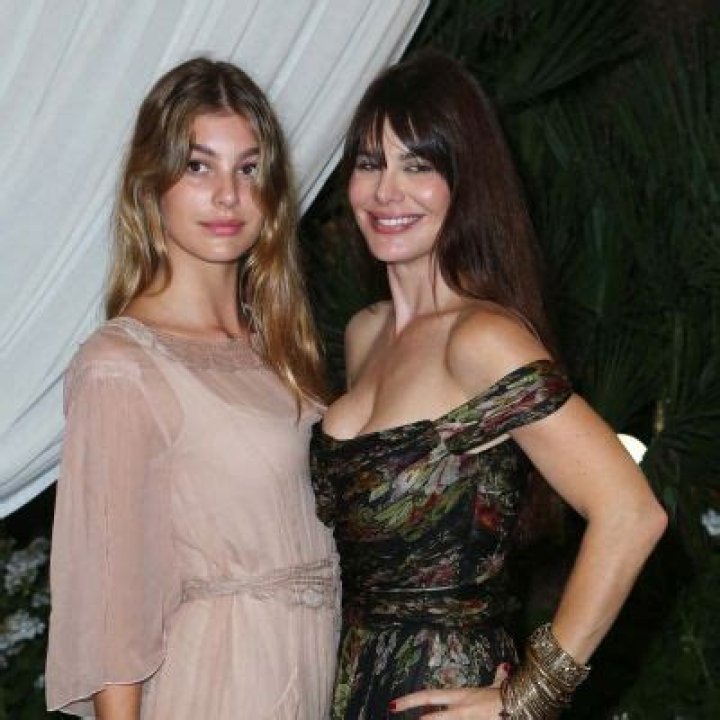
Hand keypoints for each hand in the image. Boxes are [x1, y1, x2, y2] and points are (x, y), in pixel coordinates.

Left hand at [389, 663, 510, 718]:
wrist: (525, 706)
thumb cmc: (511, 697)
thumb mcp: (499, 686)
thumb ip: (497, 678)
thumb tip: (502, 668)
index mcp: (462, 696)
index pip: (431, 696)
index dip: (411, 700)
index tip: (394, 704)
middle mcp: (461, 710)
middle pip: (432, 715)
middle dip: (413, 713)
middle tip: (392, 709)